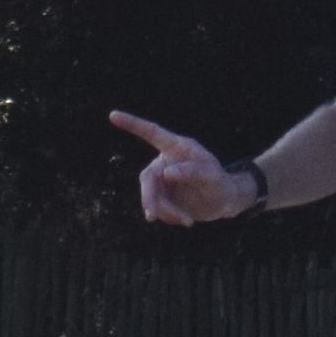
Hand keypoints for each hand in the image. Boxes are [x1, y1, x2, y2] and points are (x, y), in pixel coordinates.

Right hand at [109, 111, 248, 229]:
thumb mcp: (213, 177)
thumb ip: (193, 172)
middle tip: (151, 216)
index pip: (152, 133)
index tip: (113, 115)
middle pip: (147, 178)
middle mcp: (165, 161)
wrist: (223, 203)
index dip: (133, 125)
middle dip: (149, 197)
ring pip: (150, 197)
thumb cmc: (220, 184)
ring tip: (187, 221)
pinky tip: (185, 220)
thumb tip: (166, 173)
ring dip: (165, 212)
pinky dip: (169, 217)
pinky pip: (157, 208)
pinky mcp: (161, 196)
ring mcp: (161, 180)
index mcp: (177, 148)